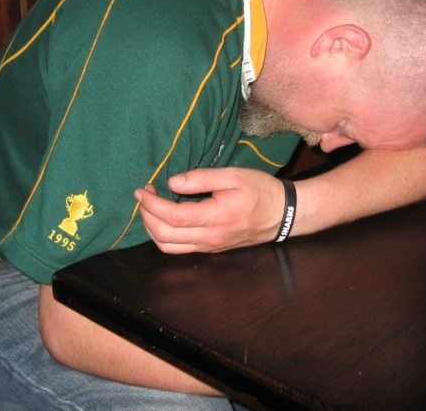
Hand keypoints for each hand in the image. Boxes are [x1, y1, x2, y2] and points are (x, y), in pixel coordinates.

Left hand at [134, 167, 284, 253]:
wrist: (282, 215)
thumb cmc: (260, 191)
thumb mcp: (234, 175)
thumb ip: (202, 178)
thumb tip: (172, 182)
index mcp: (216, 217)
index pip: (172, 216)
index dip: (151, 205)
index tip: (143, 190)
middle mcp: (210, 237)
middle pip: (164, 236)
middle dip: (146, 216)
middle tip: (144, 195)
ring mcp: (209, 246)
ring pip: (167, 247)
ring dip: (151, 228)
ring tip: (150, 207)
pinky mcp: (210, 248)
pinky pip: (178, 249)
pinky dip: (163, 235)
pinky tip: (164, 218)